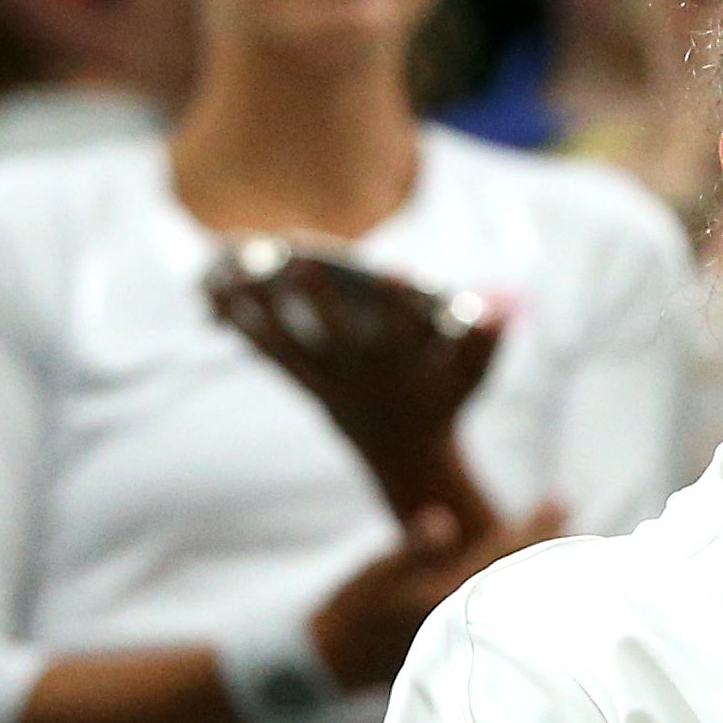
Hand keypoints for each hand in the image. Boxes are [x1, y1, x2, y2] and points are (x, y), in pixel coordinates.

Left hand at [209, 240, 504, 530]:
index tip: (402, 271)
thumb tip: (504, 301)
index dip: (405, 302)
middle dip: (319, 299)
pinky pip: (271, 353)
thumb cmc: (444, 403)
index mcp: (405, 367)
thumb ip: (487, 338)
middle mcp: (362, 374)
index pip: (408, 329)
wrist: (406, 458)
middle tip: (297, 264)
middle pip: (337, 333)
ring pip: (291, 340)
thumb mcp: (472, 375)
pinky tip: (218, 296)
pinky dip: (244, 326)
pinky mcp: (307, 383)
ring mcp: (330, 380)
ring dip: (261, 308)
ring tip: (232, 271)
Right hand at [307, 497, 567, 694]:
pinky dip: (522, 594)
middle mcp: (467, 621)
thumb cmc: (355, 612)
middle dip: (551, 548)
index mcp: (451, 599)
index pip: (505, 553)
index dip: (535, 524)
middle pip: (522, 577)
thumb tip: (441, 519)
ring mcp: (467, 637)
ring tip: (572, 549)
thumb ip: (413, 546)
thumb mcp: (377, 572)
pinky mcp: (462, 646)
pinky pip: (505, 615)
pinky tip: (536, 586)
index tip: (561, 499)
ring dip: (542, 572)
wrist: (336, 662)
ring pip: (517, 599)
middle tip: (581, 520)